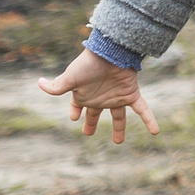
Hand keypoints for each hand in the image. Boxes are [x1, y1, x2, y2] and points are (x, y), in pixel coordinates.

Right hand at [37, 49, 159, 143]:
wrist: (111, 52)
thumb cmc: (88, 65)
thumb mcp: (70, 78)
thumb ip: (56, 87)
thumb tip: (39, 83)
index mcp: (84, 94)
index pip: (77, 106)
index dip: (75, 112)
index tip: (73, 118)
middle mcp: (101, 97)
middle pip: (96, 113)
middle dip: (91, 123)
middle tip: (88, 133)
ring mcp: (117, 96)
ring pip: (119, 116)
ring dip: (119, 128)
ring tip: (118, 142)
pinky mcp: (131, 94)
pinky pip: (142, 110)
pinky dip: (149, 120)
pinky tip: (155, 131)